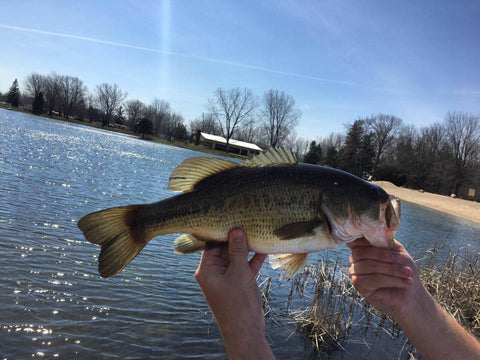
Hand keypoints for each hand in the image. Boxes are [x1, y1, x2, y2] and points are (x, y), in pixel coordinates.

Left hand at [195, 229, 273, 359]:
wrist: (246, 331)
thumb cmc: (237, 304)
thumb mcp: (238, 274)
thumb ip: (238, 251)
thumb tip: (236, 230)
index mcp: (207, 270)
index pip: (212, 244)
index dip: (222, 231)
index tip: (232, 217)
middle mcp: (215, 272)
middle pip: (224, 248)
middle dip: (236, 237)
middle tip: (247, 220)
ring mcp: (227, 277)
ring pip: (237, 257)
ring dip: (247, 247)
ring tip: (256, 229)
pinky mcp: (239, 282)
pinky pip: (245, 266)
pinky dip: (254, 259)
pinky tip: (264, 246)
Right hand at [347, 238, 426, 321]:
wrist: (412, 295)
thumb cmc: (404, 271)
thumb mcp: (397, 251)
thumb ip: (384, 241)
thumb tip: (375, 231)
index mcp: (362, 249)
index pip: (357, 240)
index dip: (369, 241)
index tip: (390, 246)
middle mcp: (354, 260)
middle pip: (361, 253)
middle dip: (384, 256)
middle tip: (403, 261)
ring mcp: (355, 273)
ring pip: (368, 266)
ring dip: (391, 269)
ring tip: (407, 273)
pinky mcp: (359, 287)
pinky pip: (372, 280)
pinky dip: (391, 280)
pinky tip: (405, 282)